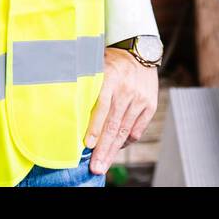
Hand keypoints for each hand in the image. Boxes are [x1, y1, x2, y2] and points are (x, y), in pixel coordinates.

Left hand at [83, 47, 158, 174]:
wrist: (139, 51)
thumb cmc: (111, 61)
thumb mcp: (96, 65)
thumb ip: (86, 85)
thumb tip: (68, 107)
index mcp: (112, 78)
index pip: (102, 106)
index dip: (95, 127)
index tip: (88, 145)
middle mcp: (128, 90)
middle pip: (114, 124)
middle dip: (103, 149)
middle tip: (95, 167)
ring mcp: (141, 99)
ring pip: (125, 130)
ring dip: (113, 150)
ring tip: (103, 165)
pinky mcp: (150, 105)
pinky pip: (137, 129)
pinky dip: (126, 141)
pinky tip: (116, 148)